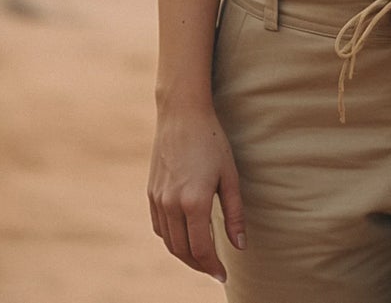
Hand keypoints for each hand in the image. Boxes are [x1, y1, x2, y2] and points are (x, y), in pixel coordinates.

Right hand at [148, 101, 244, 282]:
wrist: (182, 114)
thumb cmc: (212, 142)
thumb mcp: (230, 176)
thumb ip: (234, 214)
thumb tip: (239, 246)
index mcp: (194, 202)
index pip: (201, 249)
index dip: (213, 267)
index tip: (224, 275)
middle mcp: (172, 204)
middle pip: (182, 251)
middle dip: (199, 265)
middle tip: (215, 270)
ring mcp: (158, 199)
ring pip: (168, 242)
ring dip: (184, 255)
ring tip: (202, 258)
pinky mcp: (151, 192)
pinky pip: (159, 226)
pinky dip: (171, 239)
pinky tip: (185, 237)